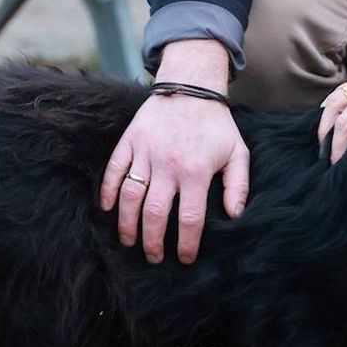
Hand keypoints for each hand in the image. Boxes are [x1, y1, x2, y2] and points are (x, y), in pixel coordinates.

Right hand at [99, 40, 249, 264]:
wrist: (191, 87)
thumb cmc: (217, 125)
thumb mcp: (237, 153)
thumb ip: (237, 186)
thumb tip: (234, 216)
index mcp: (196, 171)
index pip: (190, 218)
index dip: (187, 243)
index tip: (185, 258)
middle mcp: (168, 165)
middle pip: (155, 214)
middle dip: (153, 241)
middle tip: (154, 257)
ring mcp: (145, 153)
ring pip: (130, 197)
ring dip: (127, 224)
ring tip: (129, 241)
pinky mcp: (130, 142)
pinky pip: (114, 171)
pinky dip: (108, 192)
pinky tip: (108, 209)